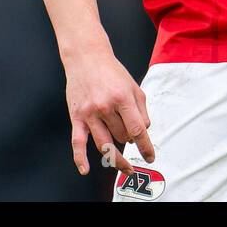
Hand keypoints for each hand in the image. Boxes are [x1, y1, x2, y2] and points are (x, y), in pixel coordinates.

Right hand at [65, 48, 154, 175]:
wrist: (86, 57)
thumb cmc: (111, 72)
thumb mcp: (133, 86)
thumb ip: (141, 110)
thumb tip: (143, 132)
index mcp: (122, 98)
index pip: (138, 130)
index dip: (146, 147)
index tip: (150, 157)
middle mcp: (105, 106)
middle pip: (122, 137)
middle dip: (128, 138)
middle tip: (129, 134)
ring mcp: (89, 113)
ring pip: (105, 144)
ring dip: (115, 155)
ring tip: (123, 163)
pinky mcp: (76, 117)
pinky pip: (77, 142)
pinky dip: (80, 158)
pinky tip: (85, 169)